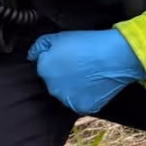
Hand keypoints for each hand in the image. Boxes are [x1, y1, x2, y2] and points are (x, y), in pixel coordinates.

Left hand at [28, 29, 145, 114]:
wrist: (114, 56)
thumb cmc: (88, 43)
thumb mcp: (59, 37)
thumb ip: (40, 46)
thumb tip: (30, 56)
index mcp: (44, 70)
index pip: (44, 68)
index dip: (57, 61)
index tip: (69, 57)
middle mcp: (52, 88)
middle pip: (54, 83)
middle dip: (63, 76)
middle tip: (79, 66)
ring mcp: (67, 100)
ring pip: (66, 94)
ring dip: (72, 88)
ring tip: (88, 75)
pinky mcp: (82, 108)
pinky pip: (80, 103)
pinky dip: (86, 96)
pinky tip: (94, 85)